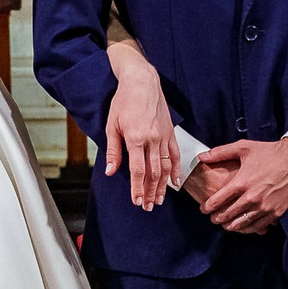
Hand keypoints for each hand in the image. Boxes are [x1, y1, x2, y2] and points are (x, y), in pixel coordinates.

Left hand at [103, 48, 176, 210]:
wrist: (142, 81)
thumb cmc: (124, 101)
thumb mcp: (112, 125)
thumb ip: (113, 150)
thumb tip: (111, 171)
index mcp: (135, 138)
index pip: (138, 170)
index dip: (138, 188)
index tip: (136, 201)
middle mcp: (152, 139)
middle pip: (153, 173)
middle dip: (150, 192)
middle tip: (147, 206)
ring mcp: (163, 136)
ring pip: (165, 167)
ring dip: (162, 186)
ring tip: (158, 200)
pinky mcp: (170, 132)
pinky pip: (175, 155)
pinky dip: (176, 170)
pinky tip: (174, 182)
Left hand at [195, 138, 287, 234]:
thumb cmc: (269, 152)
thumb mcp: (243, 147)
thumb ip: (220, 153)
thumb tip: (201, 156)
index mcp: (241, 182)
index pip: (218, 201)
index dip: (207, 207)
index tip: (203, 209)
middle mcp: (252, 197)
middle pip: (228, 215)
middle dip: (217, 218)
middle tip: (213, 219)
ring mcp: (264, 206)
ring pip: (242, 223)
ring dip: (231, 226)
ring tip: (226, 225)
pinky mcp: (276, 212)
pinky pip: (258, 226)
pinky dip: (248, 228)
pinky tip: (243, 227)